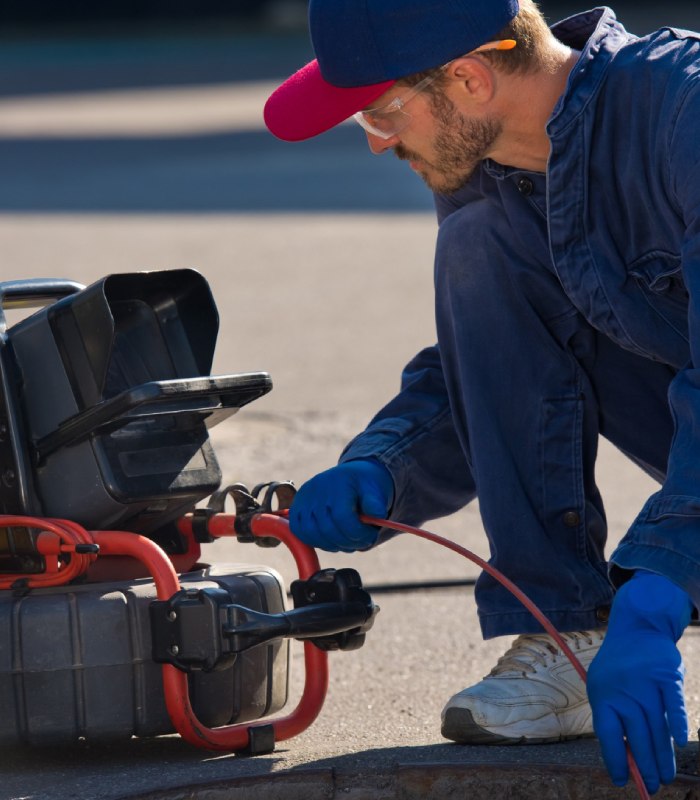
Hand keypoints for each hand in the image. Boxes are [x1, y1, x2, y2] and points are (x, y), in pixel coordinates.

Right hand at [289, 459, 393, 551]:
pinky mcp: (295, 509)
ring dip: (332, 544)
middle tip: (361, 542)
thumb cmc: (364, 486)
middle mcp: (316, 489)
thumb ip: (376, 503)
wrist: (350, 477)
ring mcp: (303, 499)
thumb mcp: (376, 490)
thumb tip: (378, 515)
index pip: (342, 516)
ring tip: (347, 541)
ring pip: (312, 534)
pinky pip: (300, 532)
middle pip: (327, 529)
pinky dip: (317, 541)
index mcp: (338, 482)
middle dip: (348, 542)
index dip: (358, 533)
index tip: (370, 536)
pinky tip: (332, 539)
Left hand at [587, 570, 691, 793]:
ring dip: (663, 755)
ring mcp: (646, 683)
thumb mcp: (603, 689)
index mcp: (602, 696)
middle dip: (645, 766)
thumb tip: (624, 762)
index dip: (614, 760)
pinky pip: (673, 704)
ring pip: (656, 727)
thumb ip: (612, 721)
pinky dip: (677, 722)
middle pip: (636, 736)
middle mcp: (623, 691)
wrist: (636, 629)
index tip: (622, 782)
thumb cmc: (617, 669)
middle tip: (653, 787)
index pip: (607, 735)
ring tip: (666, 777)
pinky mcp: (667, 676)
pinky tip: (680, 742)